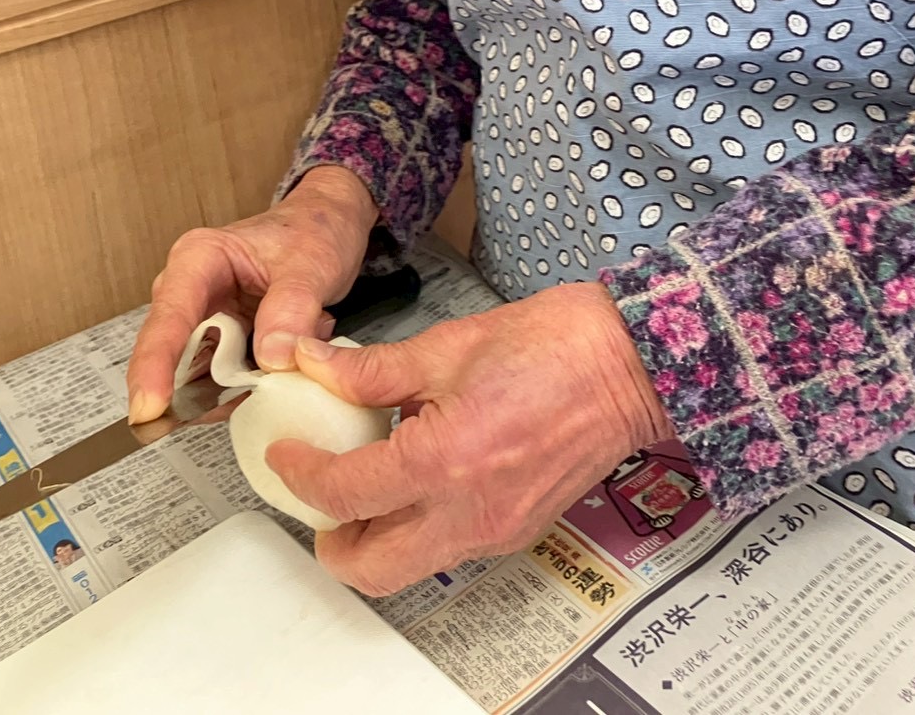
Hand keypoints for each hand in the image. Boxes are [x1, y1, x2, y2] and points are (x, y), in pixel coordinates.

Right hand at [127, 166, 376, 422]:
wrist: (332, 225)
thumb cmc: (314, 230)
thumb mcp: (311, 264)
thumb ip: (291, 308)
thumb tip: (271, 360)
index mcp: (199, 260)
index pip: (169, 317)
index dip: (155, 365)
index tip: (148, 408)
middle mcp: (192, 293)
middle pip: (175, 356)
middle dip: (199, 391)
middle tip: (235, 407)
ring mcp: (207, 322)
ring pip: (203, 377)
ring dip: (240, 389)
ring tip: (288, 363)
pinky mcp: (227, 344)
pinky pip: (230, 381)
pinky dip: (258, 384)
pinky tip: (292, 362)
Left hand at [267, 282, 671, 595]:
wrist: (627, 365)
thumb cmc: (553, 346)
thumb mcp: (447, 345)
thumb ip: (373, 370)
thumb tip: (316, 367)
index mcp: (443, 460)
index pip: (343, 494)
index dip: (300, 475)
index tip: (287, 453)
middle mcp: (468, 512)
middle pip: (369, 569)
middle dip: (330, 540)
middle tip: (319, 493)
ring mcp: (496, 530)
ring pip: (410, 567)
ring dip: (375, 538)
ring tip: (369, 480)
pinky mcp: (517, 531)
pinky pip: (449, 548)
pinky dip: (419, 526)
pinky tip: (420, 474)